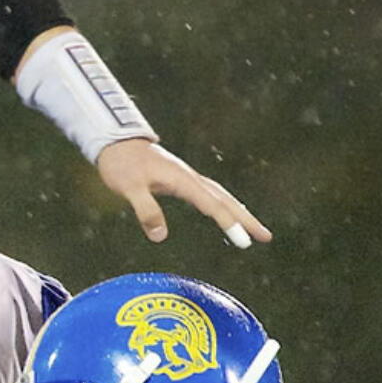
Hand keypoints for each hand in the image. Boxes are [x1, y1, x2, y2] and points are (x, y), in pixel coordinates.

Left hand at [96, 138, 271, 247]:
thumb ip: (145, 209)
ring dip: (239, 212)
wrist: (115, 141)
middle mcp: (189, 178)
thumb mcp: (128, 187)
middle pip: (225, 199)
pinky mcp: (180, 179)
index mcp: (181, 179)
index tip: (245, 241)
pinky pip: (209, 195)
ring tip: (256, 229)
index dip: (229, 223)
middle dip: (246, 218)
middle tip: (267, 237)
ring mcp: (186, 178)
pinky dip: (222, 205)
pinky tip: (226, 213)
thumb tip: (160, 236)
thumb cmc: (120, 164)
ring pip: (220, 196)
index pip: (212, 205)